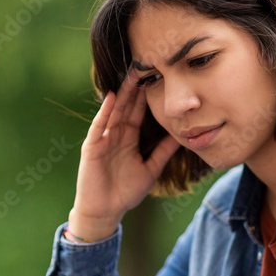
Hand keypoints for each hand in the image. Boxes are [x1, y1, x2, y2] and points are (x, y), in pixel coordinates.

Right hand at [68, 69, 180, 240]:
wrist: (105, 212)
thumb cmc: (125, 192)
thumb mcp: (151, 169)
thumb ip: (164, 151)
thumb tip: (183, 135)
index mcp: (129, 137)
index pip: (140, 110)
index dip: (149, 94)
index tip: (161, 75)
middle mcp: (115, 134)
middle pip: (128, 105)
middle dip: (136, 86)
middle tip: (147, 63)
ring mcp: (103, 139)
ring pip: (115, 111)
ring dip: (123, 93)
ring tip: (132, 74)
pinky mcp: (92, 147)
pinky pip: (99, 126)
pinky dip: (105, 112)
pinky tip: (112, 97)